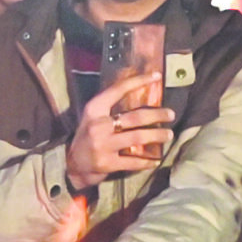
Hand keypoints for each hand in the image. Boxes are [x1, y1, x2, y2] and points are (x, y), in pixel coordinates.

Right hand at [65, 72, 176, 190]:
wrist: (71, 166)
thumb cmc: (87, 138)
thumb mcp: (93, 118)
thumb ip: (110, 108)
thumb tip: (140, 94)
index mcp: (94, 109)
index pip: (118, 90)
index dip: (139, 81)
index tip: (156, 76)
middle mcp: (98, 125)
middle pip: (135, 117)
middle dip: (157, 114)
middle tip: (171, 114)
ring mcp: (102, 145)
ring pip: (138, 137)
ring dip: (157, 135)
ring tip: (168, 134)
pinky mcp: (107, 163)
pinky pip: (133, 161)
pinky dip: (147, 161)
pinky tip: (156, 160)